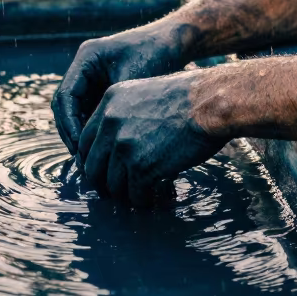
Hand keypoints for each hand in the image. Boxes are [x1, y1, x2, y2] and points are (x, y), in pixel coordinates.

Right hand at [52, 18, 193, 153]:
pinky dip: (92, 129)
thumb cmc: (155, 55)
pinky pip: (89, 111)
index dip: (69, 123)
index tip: (79, 145)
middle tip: (81, 157)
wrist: (173, 43)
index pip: (65, 95)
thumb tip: (97, 141)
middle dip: (71, 132)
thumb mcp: (132, 81)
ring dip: (80, 133)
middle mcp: (84, 67)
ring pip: (75, 111)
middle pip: (65, 105)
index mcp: (87, 57)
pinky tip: (101, 148)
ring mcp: (92, 77)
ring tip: (89, 157)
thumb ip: (112, 106)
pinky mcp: (101, 87)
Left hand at [76, 70, 223, 204]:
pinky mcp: (141, 167)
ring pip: (113, 185)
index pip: (85, 141)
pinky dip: (145, 201)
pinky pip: (135, 195)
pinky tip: (157, 198)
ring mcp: (124, 146)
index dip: (93, 160)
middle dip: (104, 183)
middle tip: (117, 192)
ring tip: (142, 195)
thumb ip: (127, 115)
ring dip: (127, 194)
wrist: (211, 101)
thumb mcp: (147, 94)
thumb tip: (121, 144)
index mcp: (110, 101)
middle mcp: (110, 123)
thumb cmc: (191, 96)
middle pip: (93, 167)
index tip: (103, 171)